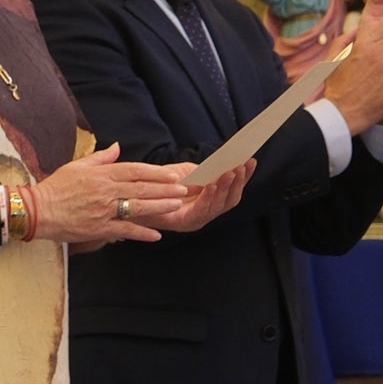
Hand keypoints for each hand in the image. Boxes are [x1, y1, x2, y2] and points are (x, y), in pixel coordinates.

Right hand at [29, 144, 187, 245]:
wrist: (37, 210)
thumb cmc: (55, 187)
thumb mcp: (76, 166)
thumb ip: (100, 158)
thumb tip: (117, 147)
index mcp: (101, 174)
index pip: (134, 170)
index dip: (156, 172)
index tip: (172, 174)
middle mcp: (105, 191)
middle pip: (141, 188)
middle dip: (165, 188)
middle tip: (184, 189)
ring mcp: (104, 210)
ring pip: (138, 207)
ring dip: (160, 206)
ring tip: (177, 205)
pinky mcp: (99, 228)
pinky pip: (125, 230)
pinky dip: (141, 233)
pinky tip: (157, 235)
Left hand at [133, 158, 253, 234]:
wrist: (131, 197)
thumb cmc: (159, 184)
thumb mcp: (185, 172)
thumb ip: (203, 171)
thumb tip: (222, 164)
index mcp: (208, 202)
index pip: (232, 190)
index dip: (244, 177)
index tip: (251, 160)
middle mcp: (205, 213)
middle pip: (230, 200)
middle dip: (238, 182)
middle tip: (242, 165)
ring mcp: (196, 220)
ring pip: (218, 206)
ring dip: (226, 188)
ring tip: (231, 172)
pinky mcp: (182, 223)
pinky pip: (200, 211)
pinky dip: (208, 197)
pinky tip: (212, 184)